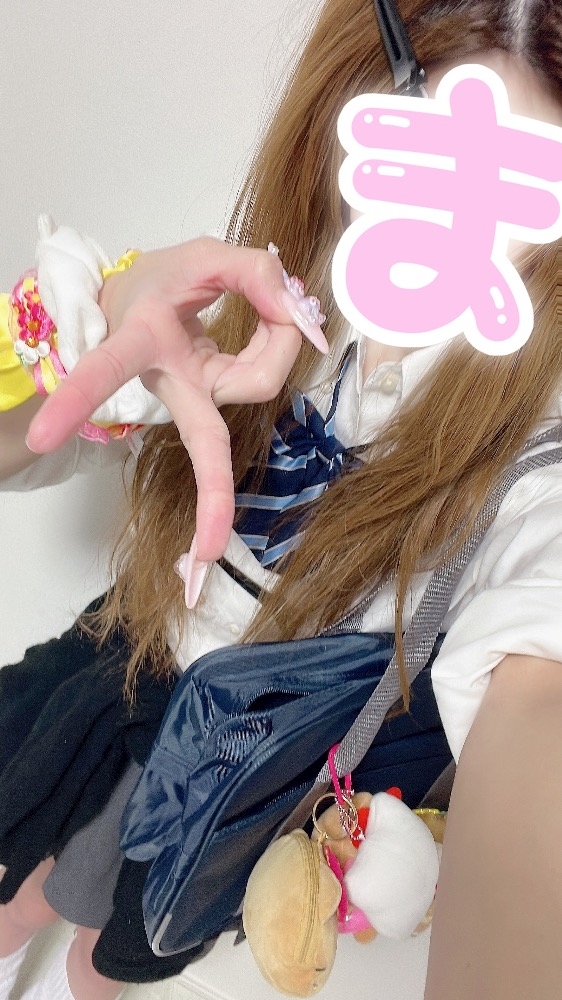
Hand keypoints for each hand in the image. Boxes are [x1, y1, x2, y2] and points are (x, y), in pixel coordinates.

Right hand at [26, 237, 327, 560]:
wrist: (144, 302)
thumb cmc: (160, 285)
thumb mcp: (201, 256)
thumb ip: (253, 272)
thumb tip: (296, 312)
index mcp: (139, 345)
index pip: (106, 372)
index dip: (78, 398)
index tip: (44, 435)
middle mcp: (170, 386)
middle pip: (201, 442)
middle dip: (210, 502)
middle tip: (206, 556)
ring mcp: (198, 399)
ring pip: (258, 380)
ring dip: (281, 335)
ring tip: (273, 299)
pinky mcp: (218, 399)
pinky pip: (264, 374)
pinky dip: (281, 342)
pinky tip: (276, 318)